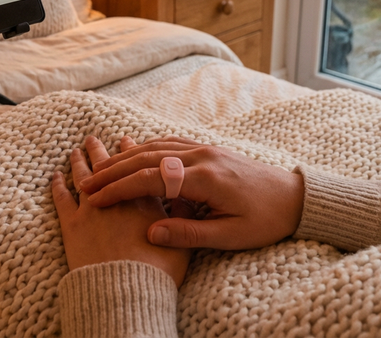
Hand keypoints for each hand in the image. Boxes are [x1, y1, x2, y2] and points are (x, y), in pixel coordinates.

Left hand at [52, 136, 190, 287]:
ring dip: (78, 161)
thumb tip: (187, 199)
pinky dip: (58, 185)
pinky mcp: (72, 225)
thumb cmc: (158, 273)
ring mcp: (91, 209)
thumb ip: (185, 218)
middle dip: (100, 150)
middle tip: (93, 138)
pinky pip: (61, 198)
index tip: (124, 140)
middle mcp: (117, 197)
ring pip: (82, 176)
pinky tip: (56, 176)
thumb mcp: (184, 244)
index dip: (130, 153)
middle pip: (106, 167)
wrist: (126, 292)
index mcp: (144, 199)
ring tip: (75, 150)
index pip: (135, 168)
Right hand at [79, 137, 303, 250]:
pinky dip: (145, 148)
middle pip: (146, 158)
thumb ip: (189, 234)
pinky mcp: (208, 148)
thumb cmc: (265, 220)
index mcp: (205, 178)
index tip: (95, 200)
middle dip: (113, 170)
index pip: (150, 180)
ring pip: (155, 147)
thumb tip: (150, 232)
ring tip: (100, 169)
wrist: (295, 197)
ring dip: (125, 157)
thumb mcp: (230, 236)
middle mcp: (201, 156)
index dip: (119, 189)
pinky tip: (131, 154)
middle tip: (85, 183)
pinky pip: (170, 143)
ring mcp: (204, 148)